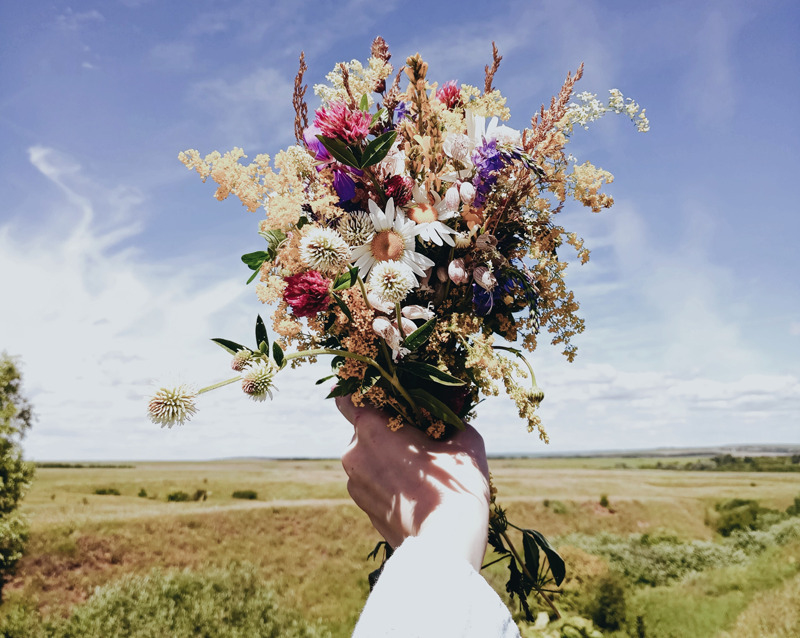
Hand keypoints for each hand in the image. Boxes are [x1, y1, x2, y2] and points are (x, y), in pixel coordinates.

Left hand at [337, 396, 490, 570]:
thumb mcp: (463, 438)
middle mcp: (353, 453)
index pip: (347, 396)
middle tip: (418, 436)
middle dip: (387, 428)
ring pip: (368, 457)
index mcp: (371, 428)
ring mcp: (355, 483)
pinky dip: (388, 480)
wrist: (447, 542)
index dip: (362, 391)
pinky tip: (415, 490)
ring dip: (387, 456)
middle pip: (363, 428)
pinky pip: (372, 482)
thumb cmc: (456, 484)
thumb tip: (445, 414)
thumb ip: (447, 419)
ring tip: (421, 469)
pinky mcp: (363, 507)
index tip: (382, 395)